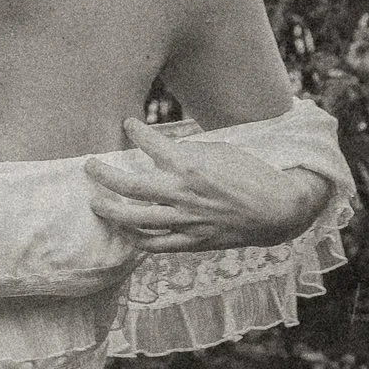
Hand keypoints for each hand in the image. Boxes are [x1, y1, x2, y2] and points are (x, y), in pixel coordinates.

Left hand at [85, 116, 331, 250]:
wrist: (277, 209)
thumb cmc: (250, 174)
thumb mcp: (220, 150)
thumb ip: (187, 151)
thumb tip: (159, 149)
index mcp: (190, 165)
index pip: (150, 143)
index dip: (135, 130)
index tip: (127, 124)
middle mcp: (182, 193)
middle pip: (128, 185)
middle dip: (103, 174)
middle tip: (90, 166)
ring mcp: (185, 221)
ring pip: (134, 219)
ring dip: (110, 210)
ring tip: (97, 204)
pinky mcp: (191, 242)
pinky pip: (154, 244)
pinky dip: (136, 238)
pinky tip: (126, 231)